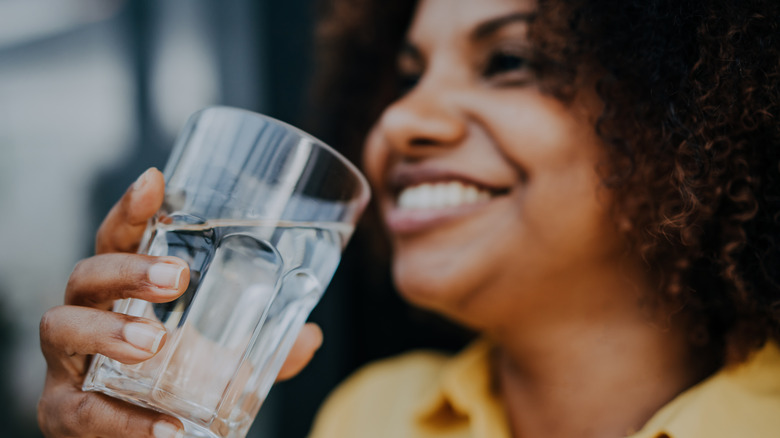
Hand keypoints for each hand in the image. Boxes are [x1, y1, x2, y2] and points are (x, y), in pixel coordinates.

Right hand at [38, 168, 323, 436]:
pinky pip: (83, 411)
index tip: (156, 181)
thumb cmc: (173, 381)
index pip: (121, 239)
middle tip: (176, 276)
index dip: (133, 209)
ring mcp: (69, 361)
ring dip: (107, 330)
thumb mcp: (223, 357)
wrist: (145, 437)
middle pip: (88, 272)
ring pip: (63, 326)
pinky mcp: (62, 412)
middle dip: (129, 269)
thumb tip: (310, 336)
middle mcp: (89, 314)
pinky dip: (124, 421)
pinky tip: (167, 428)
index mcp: (125, 291)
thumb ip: (264, 344)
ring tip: (152, 342)